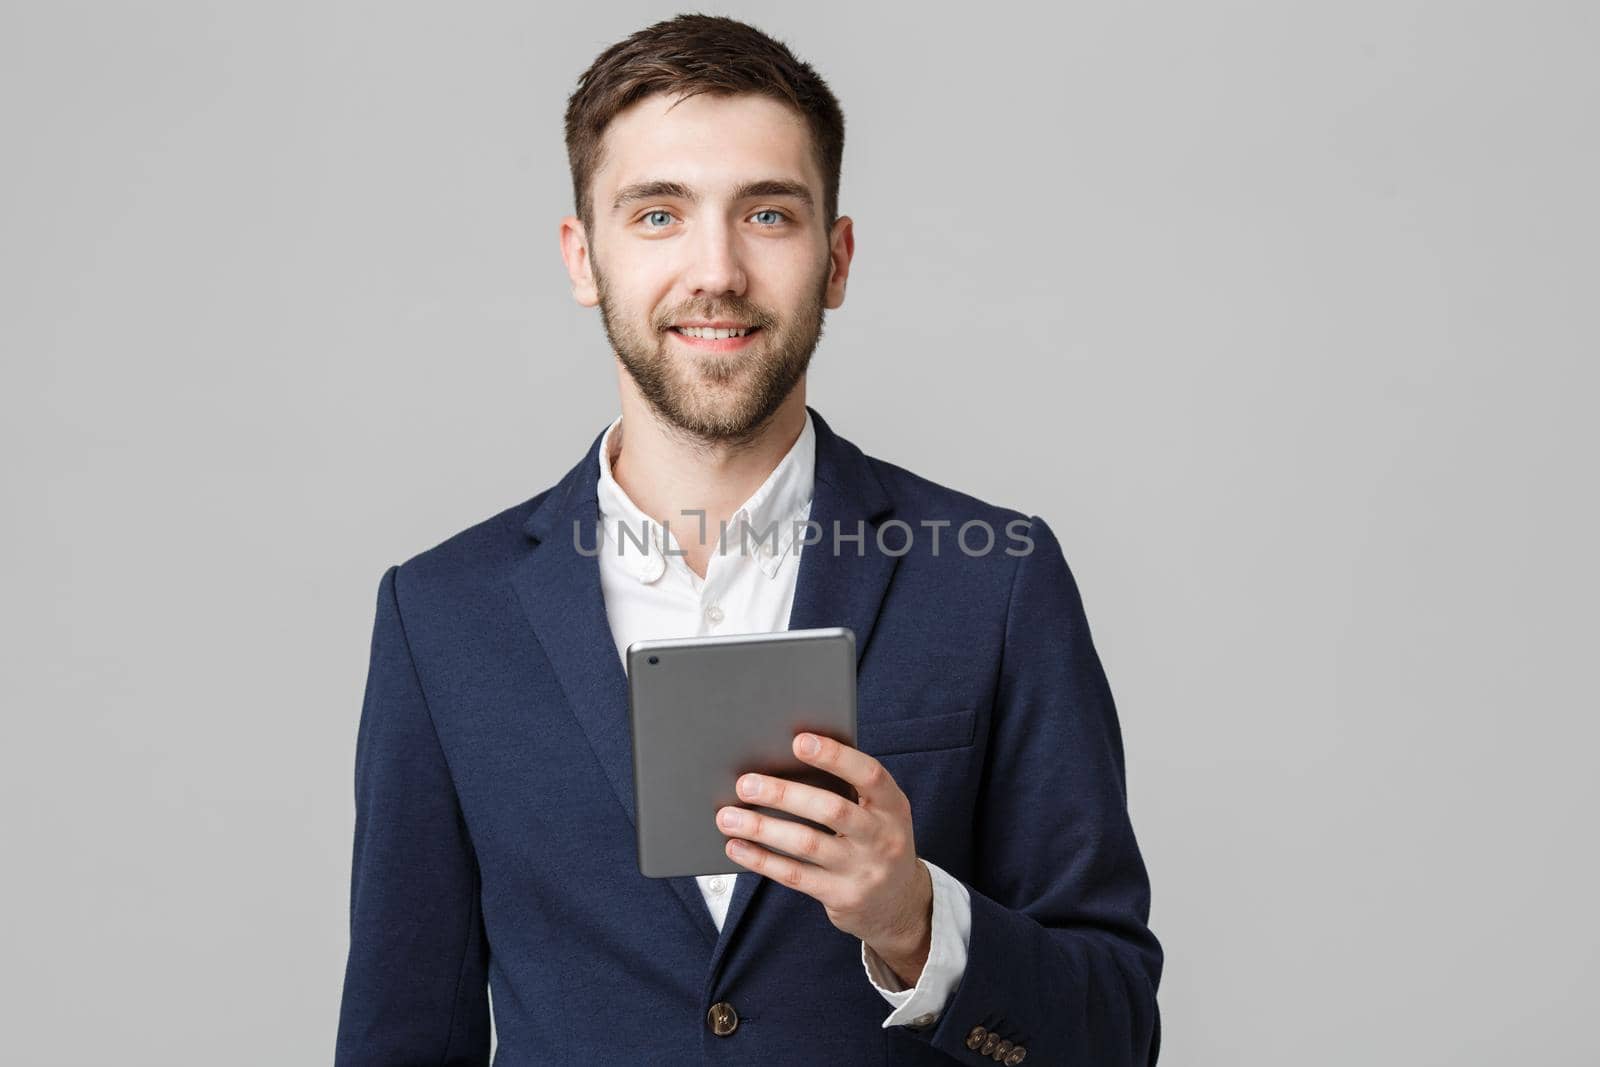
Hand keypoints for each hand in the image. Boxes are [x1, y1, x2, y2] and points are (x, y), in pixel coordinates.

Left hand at [715, 732, 932, 984]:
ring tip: (727, 817)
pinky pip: (795, 875)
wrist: (898, 904)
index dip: (835, 756)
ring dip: (763, 828)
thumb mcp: (877, 814)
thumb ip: (846, 790)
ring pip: (807, 844)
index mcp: (893, 806)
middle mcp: (883, 837)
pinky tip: (737, 846)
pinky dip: (762, 859)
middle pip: (831, 810)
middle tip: (745, 784)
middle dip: (784, 794)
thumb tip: (783, 761)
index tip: (799, 741)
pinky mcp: (842, 897)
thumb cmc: (874, 841)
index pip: (869, 774)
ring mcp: (864, 870)